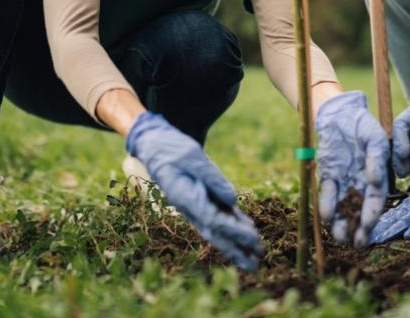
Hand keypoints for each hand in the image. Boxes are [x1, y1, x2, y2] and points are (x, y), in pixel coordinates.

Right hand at [126, 112, 262, 270]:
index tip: (252, 238)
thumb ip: (212, 177)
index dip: (234, 231)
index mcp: (185, 197)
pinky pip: (218, 213)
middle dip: (235, 249)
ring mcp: (194, 204)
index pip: (212, 220)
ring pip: (217, 227)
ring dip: (235, 241)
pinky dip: (233, 222)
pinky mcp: (199, 198)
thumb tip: (232, 200)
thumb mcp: (192, 157)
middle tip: (254, 264)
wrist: (155, 144)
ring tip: (254, 254)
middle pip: (215, 232)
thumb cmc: (172, 148)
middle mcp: (189, 206)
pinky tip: (248, 228)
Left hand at [316, 91, 389, 246]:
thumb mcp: (375, 139)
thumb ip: (376, 159)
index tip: (369, 227)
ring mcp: (344, 180)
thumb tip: (375, 180)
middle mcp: (360, 182)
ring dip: (341, 222)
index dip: (373, 215)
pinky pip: (327, 193)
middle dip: (358, 227)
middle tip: (356, 244)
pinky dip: (326, 204)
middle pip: (359, 209)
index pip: (376, 200)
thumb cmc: (363, 125)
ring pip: (343, 206)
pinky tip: (326, 216)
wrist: (341, 114)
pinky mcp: (328, 175)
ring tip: (339, 238)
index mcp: (376, 176)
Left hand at [369, 167, 409, 243]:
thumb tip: (394, 219)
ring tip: (378, 239)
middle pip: (393, 219)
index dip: (376, 225)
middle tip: (363, 239)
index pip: (390, 216)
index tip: (362, 233)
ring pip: (406, 220)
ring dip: (392, 231)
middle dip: (378, 230)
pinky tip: (408, 234)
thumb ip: (409, 209)